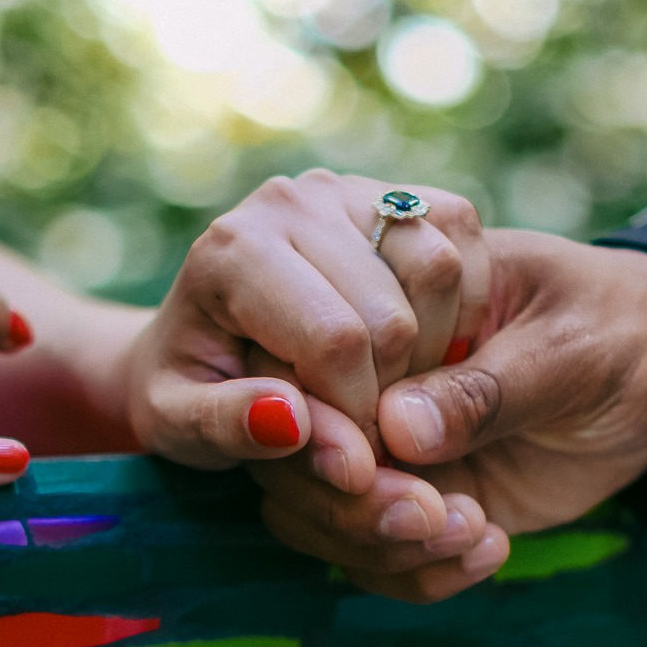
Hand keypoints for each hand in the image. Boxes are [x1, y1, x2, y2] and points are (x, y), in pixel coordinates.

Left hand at [124, 170, 486, 475]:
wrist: (203, 336)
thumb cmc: (189, 388)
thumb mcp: (180, 425)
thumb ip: (227, 428)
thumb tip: (292, 421)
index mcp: (233, 250)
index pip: (334, 340)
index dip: (356, 415)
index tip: (345, 455)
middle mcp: (293, 201)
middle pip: (389, 315)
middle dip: (390, 396)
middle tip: (364, 429)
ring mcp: (353, 190)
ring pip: (438, 275)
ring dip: (431, 354)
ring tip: (385, 390)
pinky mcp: (403, 195)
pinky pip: (466, 252)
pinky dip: (462, 317)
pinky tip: (418, 355)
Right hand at [250, 229, 646, 601]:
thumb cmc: (626, 329)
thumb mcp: (575, 348)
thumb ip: (489, 387)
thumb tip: (398, 426)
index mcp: (390, 286)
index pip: (304, 351)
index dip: (318, 415)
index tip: (368, 462)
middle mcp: (364, 365)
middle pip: (289, 444)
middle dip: (346, 499)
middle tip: (432, 516)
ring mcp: (378, 435)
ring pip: (310, 510)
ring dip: (381, 545)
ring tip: (477, 532)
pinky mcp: (404, 494)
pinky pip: (367, 555)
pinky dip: (417, 573)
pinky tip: (492, 549)